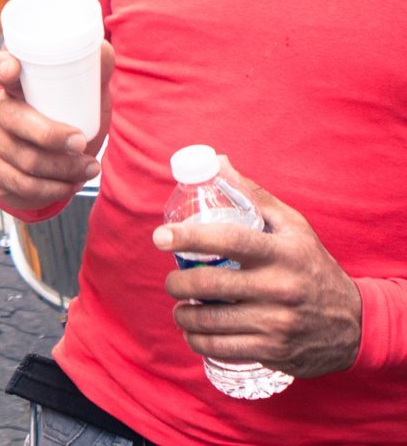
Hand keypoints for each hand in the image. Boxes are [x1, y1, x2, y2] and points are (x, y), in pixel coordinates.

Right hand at [0, 46, 111, 210]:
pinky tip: (71, 184)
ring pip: (25, 159)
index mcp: (16, 86)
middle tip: (82, 141)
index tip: (14, 69)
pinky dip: (53, 189)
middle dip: (50, 134)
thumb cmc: (65, 120)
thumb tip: (103, 48)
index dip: (2, 67)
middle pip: (15, 120)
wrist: (46, 165)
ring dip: (64, 168)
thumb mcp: (83, 97)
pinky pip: (23, 185)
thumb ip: (94, 73)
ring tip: (91, 168)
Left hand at [157, 160, 362, 378]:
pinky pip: (221, 348)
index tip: (160, 236)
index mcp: (282, 253)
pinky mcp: (275, 351)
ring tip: (180, 306)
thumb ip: (254, 196)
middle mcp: (280, 288)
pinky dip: (197, 340)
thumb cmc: (313, 267)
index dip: (189, 237)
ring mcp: (277, 323)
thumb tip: (217, 163)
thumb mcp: (293, 228)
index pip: (228, 240)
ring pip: (210, 320)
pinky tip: (193, 332)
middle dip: (176, 282)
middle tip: (171, 281)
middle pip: (210, 283)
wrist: (354, 325)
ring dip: (183, 314)